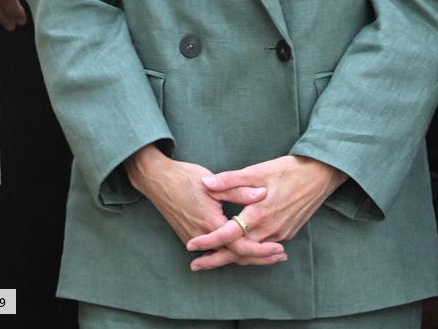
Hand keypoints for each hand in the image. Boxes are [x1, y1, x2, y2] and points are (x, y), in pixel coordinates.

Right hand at [125, 145, 286, 268]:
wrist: (157, 181)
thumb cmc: (185, 178)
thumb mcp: (213, 182)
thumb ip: (238, 191)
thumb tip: (262, 195)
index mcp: (211, 223)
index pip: (240, 246)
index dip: (261, 249)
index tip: (279, 248)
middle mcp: (203, 236)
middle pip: (235, 256)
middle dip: (259, 258)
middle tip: (280, 256)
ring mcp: (194, 239)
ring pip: (225, 256)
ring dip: (246, 257)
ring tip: (267, 255)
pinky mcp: (189, 237)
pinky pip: (214, 251)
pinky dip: (230, 253)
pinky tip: (242, 250)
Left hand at [187, 155, 346, 270]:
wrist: (319, 175)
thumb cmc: (287, 170)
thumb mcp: (257, 171)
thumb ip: (230, 181)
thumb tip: (206, 185)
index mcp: (258, 214)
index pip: (228, 234)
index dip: (208, 241)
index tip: (191, 245)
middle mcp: (269, 230)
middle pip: (238, 252)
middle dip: (215, 260)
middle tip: (195, 265)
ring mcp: (280, 234)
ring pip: (252, 253)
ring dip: (233, 258)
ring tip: (213, 260)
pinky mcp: (287, 233)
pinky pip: (264, 248)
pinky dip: (250, 252)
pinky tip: (241, 250)